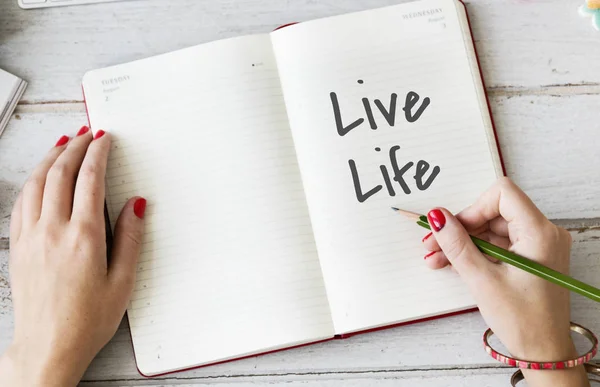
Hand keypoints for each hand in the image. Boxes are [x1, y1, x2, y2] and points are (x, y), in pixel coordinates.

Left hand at [0, 127, 145, 386]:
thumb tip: (135, 204)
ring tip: (63, 143)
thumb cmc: (87, 320)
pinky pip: (22, 201)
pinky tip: (39, 176)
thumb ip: (131, 238)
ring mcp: (31, 237)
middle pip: (60, 173)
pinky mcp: (19, 247)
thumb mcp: (123, 282)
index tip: (104, 138)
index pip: (89, 179)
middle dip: (75, 147)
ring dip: (51, 158)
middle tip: (86, 133)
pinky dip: (32, 180)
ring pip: (37, 182)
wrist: (47, 347)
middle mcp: (53, 231)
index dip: (98, 153)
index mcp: (84, 237)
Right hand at [422, 177, 588, 386]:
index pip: (502, 194)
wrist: (543, 352)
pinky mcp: (531, 257)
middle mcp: (543, 233)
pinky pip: (498, 244)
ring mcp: (538, 245)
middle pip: (494, 213)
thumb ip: (457, 244)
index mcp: (539, 233)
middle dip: (461, 228)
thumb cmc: (524, 321)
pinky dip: (476, 252)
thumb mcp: (482, 280)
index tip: (453, 228)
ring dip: (464, 242)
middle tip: (433, 244)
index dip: (473, 208)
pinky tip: (453, 263)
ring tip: (438, 258)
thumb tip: (438, 217)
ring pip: (492, 229)